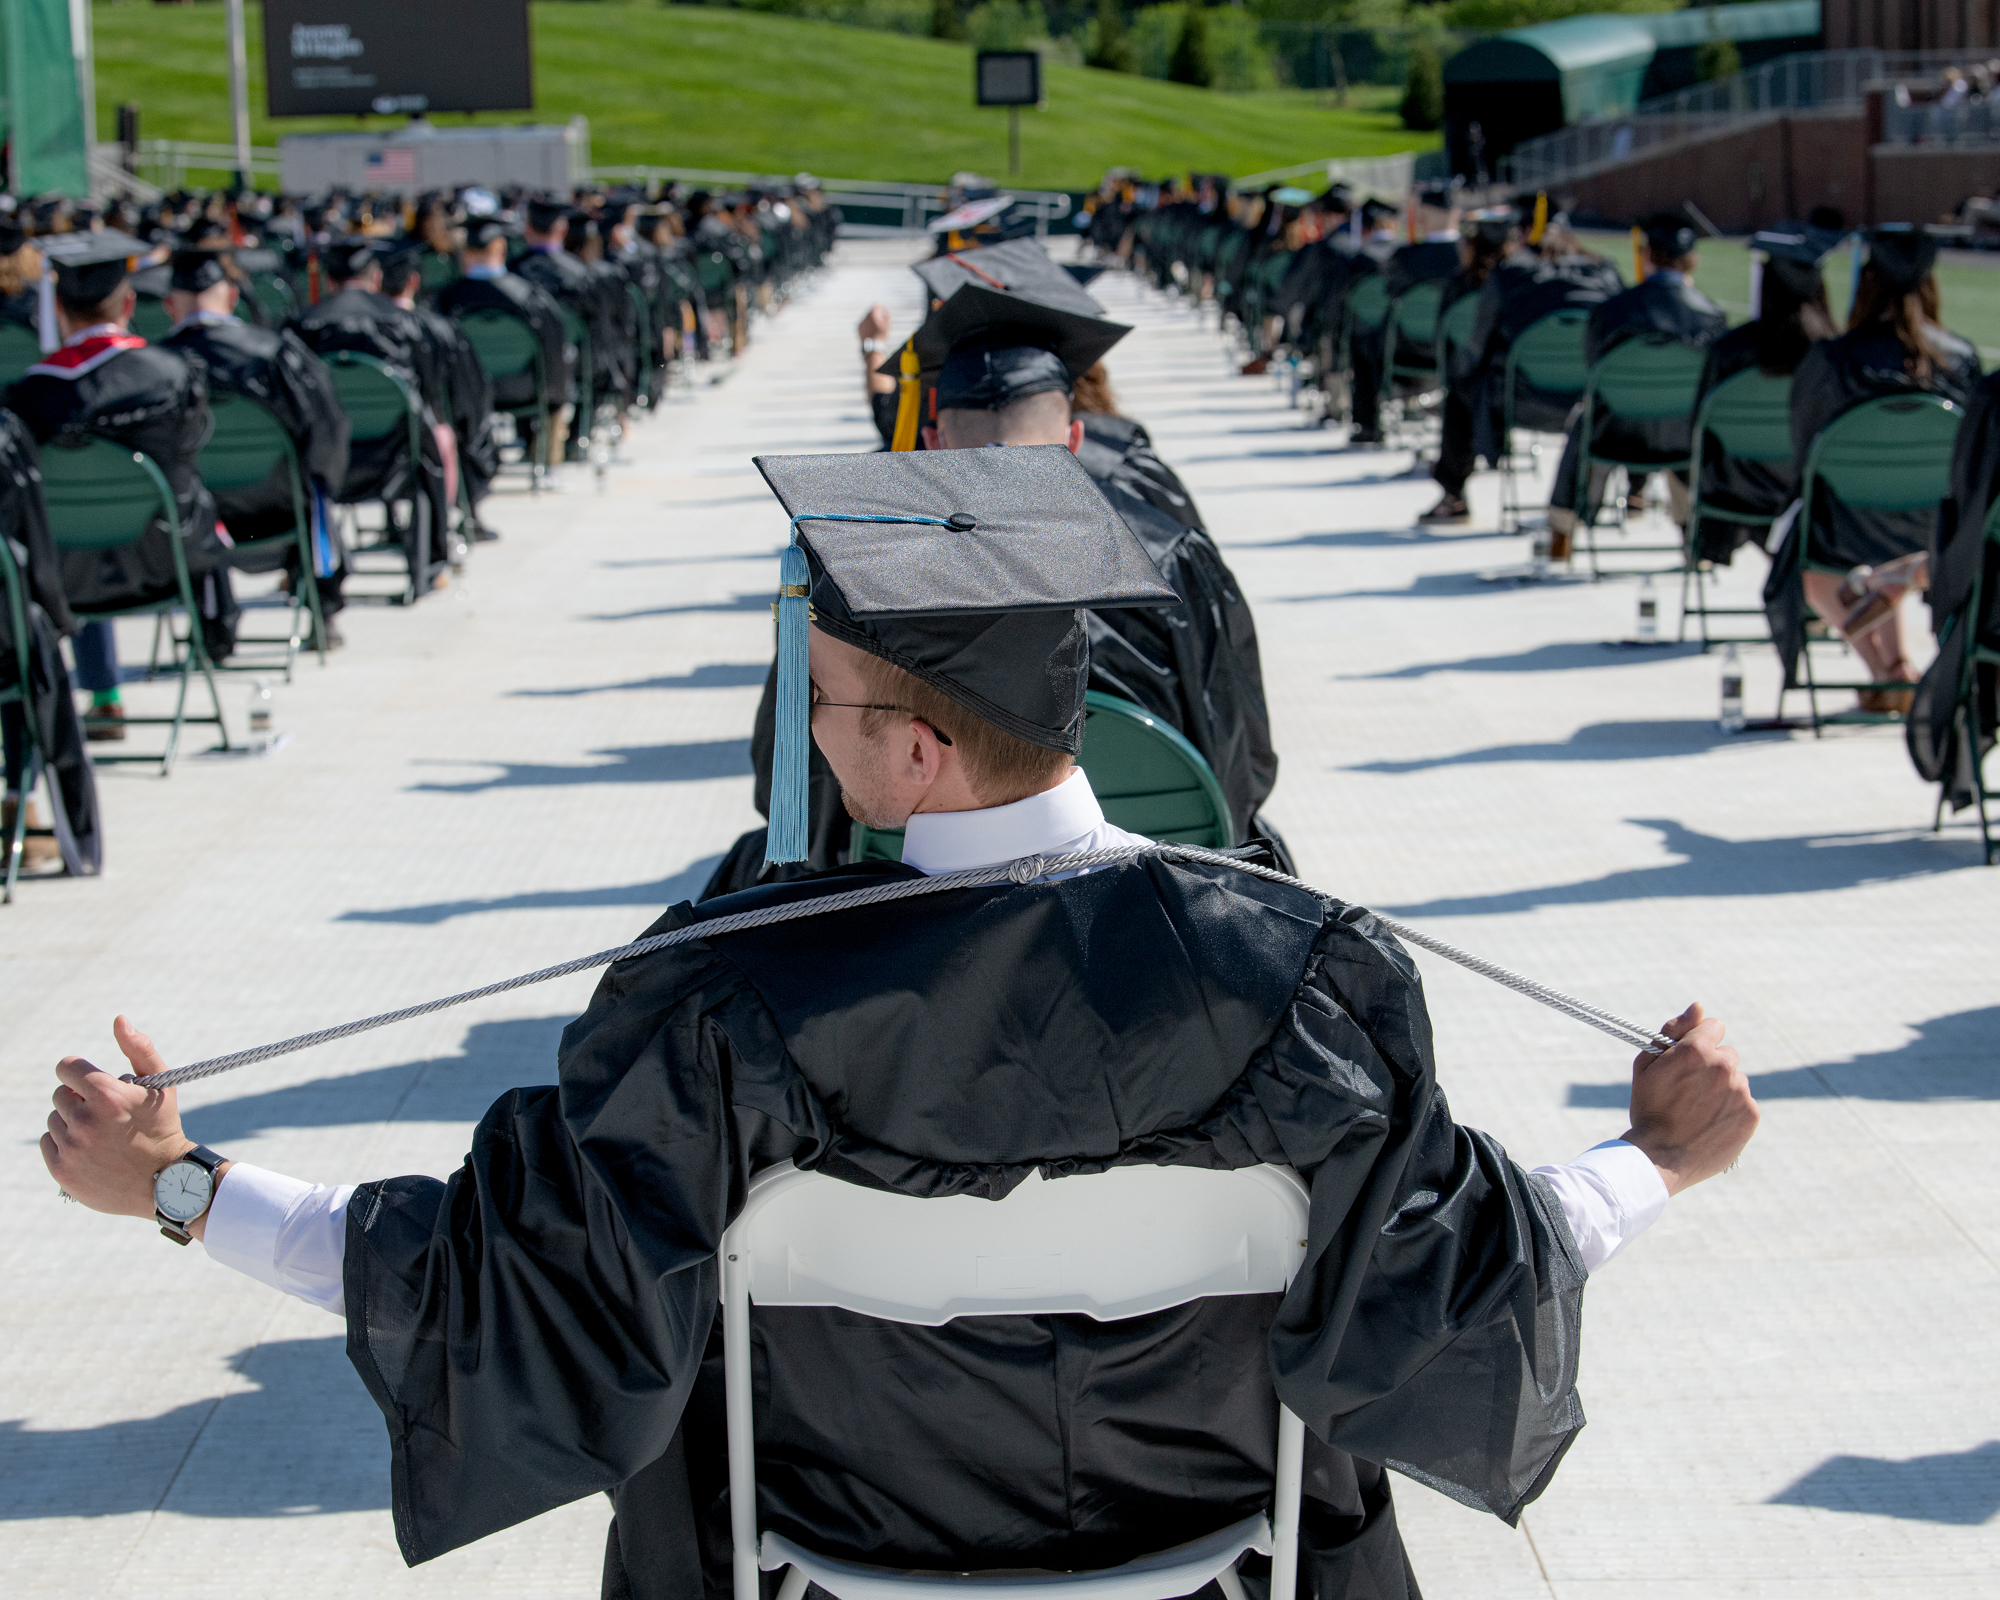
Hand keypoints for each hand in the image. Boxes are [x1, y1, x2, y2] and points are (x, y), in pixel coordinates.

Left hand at [42, 1017, 195, 1221]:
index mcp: (106, 1095)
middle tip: (106, 1115)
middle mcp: (85, 1120)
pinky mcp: (62, 1170)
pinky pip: (49, 1143)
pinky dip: (66, 1144)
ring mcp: (72, 1147)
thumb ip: (139, 1048)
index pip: (66, 1068)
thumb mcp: (160, 1085)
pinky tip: (91, 1151)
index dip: (79, 1073)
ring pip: (55, 1120)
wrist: (166, 1182)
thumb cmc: (163, 1127)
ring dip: (73, 1123)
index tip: (90, 1084)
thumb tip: (118, 1020)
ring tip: (102, 1136)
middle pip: (60, 1095)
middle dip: (80, 1100)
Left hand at [857, 304, 890, 342]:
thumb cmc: (881, 335)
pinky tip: (870, 328)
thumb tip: (883, 309)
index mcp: (873, 315)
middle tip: (878, 315)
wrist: (872, 346)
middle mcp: (865, 317)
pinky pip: (863, 322)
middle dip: (874, 312)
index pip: (875, 306)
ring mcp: (861, 322)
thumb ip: (886, 315)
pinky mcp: (858, 327)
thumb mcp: (887, 325)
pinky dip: (866, 324)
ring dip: (870, 318)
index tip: (880, 306)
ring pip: (866, 317)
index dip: (879, 306)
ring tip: (874, 324)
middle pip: (870, 311)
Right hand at [1621, 1003, 1758, 1194]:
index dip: (1698, 1042)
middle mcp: (1724, 1066)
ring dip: (1722, 1089)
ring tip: (1698, 1111)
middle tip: (1689, 1091)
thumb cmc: (1648, 1109)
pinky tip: (1710, 1123)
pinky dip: (1731, 1110)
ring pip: (1736, 1079)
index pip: (1714, 1027)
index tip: (1689, 1060)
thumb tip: (1699, 1007)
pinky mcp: (1751, 1114)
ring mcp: (1740, 1091)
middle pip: (1726, 1054)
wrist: (1659, 1158)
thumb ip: (1673, 1031)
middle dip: (1711, 1066)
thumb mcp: (1647, 1065)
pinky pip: (1744, 1102)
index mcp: (1697, 1049)